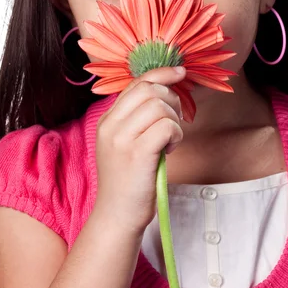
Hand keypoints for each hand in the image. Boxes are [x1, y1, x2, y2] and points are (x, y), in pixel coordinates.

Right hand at [92, 66, 185, 234]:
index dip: (161, 73)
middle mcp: (110, 125)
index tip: (180, 72)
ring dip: (174, 121)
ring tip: (169, 140)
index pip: (136, 83)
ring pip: (159, 106)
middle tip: (175, 121)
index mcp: (107, 120)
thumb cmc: (129, 180)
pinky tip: (170, 149)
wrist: (118, 216)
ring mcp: (121, 139)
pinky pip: (167, 126)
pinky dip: (176, 135)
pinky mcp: (137, 153)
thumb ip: (137, 118)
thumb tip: (165, 90)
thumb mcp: (126, 143)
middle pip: (150, 89)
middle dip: (171, 99)